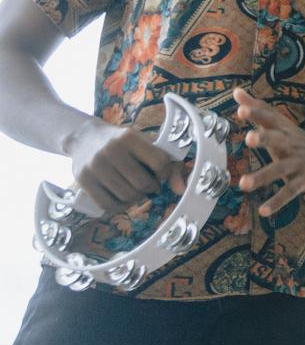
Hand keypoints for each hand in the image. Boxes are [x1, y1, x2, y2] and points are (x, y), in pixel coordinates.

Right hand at [62, 118, 179, 217]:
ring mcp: (95, 165)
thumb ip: (167, 163)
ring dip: (137, 198)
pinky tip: (123, 200)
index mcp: (129, 137)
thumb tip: (181, 190)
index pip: (160, 163)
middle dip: (151, 188)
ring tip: (137, 191)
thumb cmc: (122, 143)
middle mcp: (111, 150)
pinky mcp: (83, 180)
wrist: (84, 138)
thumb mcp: (143, 144)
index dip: (165, 173)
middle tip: (149, 186)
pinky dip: (120, 207)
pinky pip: (107, 204)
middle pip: (142, 183)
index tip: (161, 173)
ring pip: (126, 196)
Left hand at [234, 87, 304, 218]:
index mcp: (284, 130)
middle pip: (277, 139)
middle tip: (249, 138)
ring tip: (243, 184)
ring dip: (262, 176)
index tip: (240, 106)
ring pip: (280, 169)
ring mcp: (299, 163)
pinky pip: (290, 191)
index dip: (256, 112)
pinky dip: (277, 202)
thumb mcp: (281, 124)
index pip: (270, 118)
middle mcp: (290, 144)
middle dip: (263, 138)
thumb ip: (258, 109)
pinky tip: (263, 211)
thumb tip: (236, 91)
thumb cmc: (301, 140)